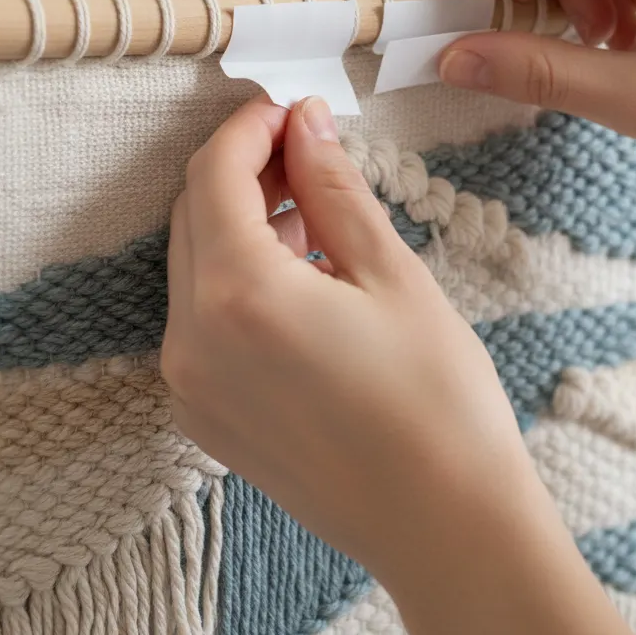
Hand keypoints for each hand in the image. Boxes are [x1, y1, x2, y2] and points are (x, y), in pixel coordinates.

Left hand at [163, 95, 635, 634]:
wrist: (443, 526)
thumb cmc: (436, 401)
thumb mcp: (391, 274)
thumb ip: (334, 189)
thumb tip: (306, 125)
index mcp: (237, 296)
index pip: (213, 174)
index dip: (249, 128)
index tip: (290, 109)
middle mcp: (192, 341)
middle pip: (194, 215)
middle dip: (242, 169)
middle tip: (305, 150)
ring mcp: (192, 385)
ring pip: (195, 265)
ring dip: (240, 221)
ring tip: (311, 207)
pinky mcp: (207, 415)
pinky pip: (203, 317)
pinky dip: (237, 276)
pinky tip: (297, 269)